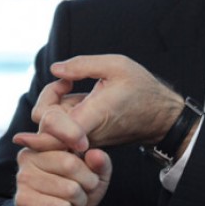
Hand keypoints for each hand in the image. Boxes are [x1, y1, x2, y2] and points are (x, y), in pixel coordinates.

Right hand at [9, 146, 110, 205]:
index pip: (56, 125)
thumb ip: (100, 162)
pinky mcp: (23, 202)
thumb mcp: (96, 175)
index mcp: (43, 143)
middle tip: (84, 188)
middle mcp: (28, 156)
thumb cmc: (76, 193)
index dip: (76, 136)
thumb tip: (95, 153)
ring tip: (71, 202)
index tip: (84, 146)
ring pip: (70, 190)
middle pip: (71, 164)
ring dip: (80, 200)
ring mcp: (23, 179)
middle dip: (88, 182)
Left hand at [34, 54, 184, 147]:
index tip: (63, 85)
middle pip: (44, 128)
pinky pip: (60, 129)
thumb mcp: (117, 65)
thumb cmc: (141, 89)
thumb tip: (54, 69)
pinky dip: (59, 110)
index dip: (45, 106)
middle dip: (46, 99)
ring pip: (50, 128)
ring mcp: (83, 140)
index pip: (53, 130)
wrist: (160, 118)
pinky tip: (73, 93)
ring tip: (70, 84)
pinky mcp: (84, 139)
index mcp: (93, 117)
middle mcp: (85, 135)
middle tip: (66, 81)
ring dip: (53, 103)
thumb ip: (82, 65)